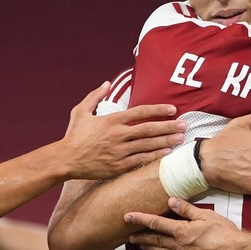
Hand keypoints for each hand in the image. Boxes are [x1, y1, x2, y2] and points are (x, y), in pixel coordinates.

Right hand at [58, 82, 186, 179]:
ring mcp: (120, 152)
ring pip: (148, 145)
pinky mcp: (119, 166)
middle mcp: (118, 135)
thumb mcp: (81, 111)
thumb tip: (106, 83)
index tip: (172, 110)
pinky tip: (166, 153)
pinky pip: (141, 160)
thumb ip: (95, 96)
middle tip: (184, 125)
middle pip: (149, 129)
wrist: (66, 159)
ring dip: (166, 141)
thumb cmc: (73, 135)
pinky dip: (154, 156)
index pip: (140, 112)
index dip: (158, 110)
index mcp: (111, 120)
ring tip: (180, 139)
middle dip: (169, 127)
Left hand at [124, 198, 249, 249]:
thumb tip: (171, 201)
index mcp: (182, 231)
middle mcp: (180, 246)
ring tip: (139, 246)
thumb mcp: (207, 215)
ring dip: (149, 249)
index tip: (127, 216)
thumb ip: (187, 209)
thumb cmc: (225, 233)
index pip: (156, 223)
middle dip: (141, 236)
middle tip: (128, 235)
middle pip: (156, 240)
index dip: (141, 219)